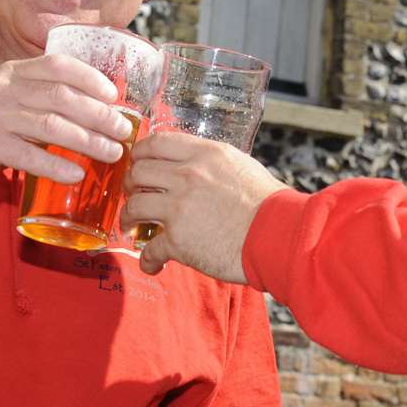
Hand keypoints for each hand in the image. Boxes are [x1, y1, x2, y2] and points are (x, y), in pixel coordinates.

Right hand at [0, 54, 133, 208]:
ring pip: (50, 125)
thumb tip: (96, 112)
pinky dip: (57, 166)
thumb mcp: (9, 105)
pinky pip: (28, 156)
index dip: (90, 78)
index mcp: (12, 73)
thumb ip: (41, 102)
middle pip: (61, 96)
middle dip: (98, 113)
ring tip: (112, 153)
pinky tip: (77, 175)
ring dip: (87, 140)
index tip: (114, 96)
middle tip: (123, 131)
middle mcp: (3, 88)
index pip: (58, 65)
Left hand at [122, 132, 288, 282]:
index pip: (155, 143)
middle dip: (130, 186)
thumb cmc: (268, 203)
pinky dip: (147, 259)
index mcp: (203, 154)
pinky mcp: (178, 240)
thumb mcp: (240, 165)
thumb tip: (196, 166)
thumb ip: (212, 163)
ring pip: (134, 207)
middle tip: (133, 195)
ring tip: (131, 226)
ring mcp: (179, 208)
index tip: (136, 164)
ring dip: (128, 218)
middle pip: (138, 173)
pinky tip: (152, 263)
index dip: (139, 154)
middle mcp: (187, 176)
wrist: (278, 234)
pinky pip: (149, 248)